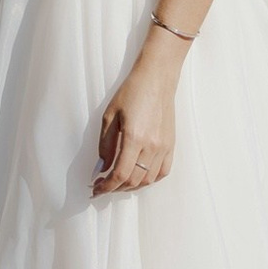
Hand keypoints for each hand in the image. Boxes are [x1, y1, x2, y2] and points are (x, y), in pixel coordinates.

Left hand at [94, 56, 178, 194]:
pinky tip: (139, 177)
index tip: (96, 189)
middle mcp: (151, 146)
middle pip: (133, 181)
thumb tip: (102, 167)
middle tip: (103, 186)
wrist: (157, 79)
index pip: (120, 174)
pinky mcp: (171, 145)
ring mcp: (164, 147)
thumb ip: (105, 144)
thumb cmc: (132, 92)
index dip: (106, 186)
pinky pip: (162, 172)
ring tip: (118, 183)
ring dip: (131, 186)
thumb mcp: (110, 115)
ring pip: (148, 180)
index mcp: (134, 137)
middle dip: (115, 188)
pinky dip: (149, 180)